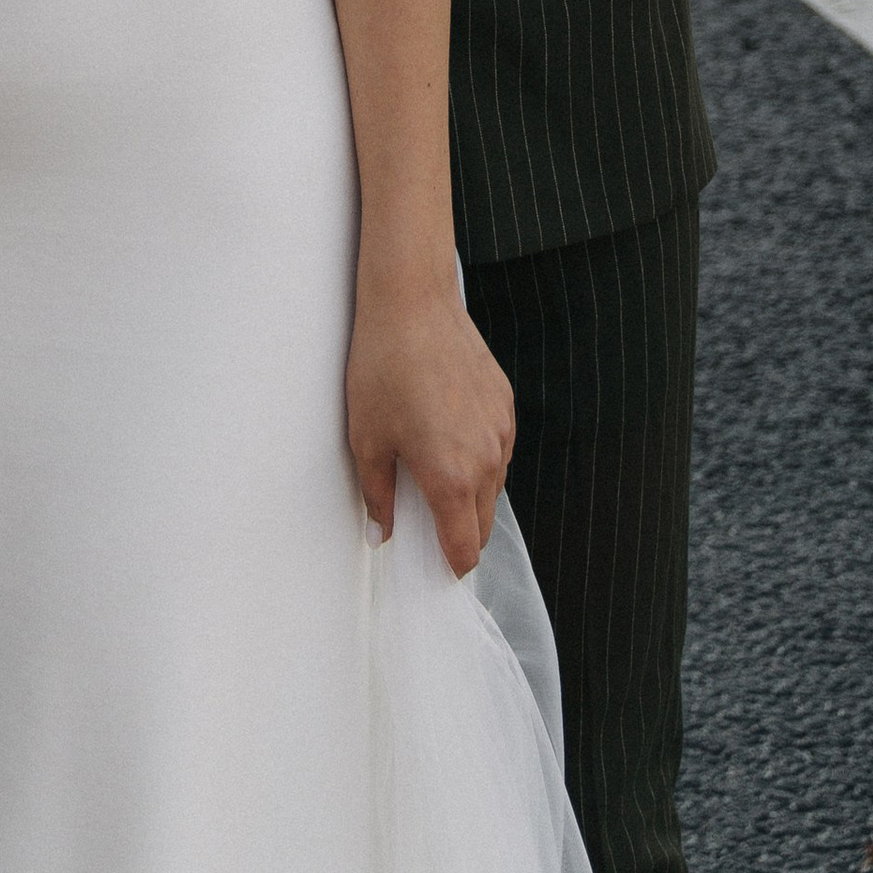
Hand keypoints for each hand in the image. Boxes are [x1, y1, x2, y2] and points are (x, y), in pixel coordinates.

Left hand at [346, 283, 514, 575]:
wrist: (412, 302)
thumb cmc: (382, 369)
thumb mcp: (366, 439)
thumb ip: (377, 497)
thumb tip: (381, 535)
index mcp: (452, 479)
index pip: (465, 550)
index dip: (450, 568)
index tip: (432, 570)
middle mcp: (487, 460)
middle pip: (483, 524)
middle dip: (459, 535)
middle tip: (428, 528)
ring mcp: (502, 429)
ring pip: (494, 487)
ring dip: (471, 496)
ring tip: (434, 478)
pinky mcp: (505, 402)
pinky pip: (499, 449)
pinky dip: (480, 459)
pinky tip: (449, 439)